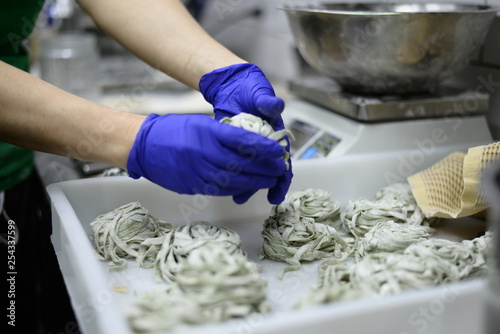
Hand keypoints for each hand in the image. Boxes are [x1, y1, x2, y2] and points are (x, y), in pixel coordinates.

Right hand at [127, 114, 286, 202]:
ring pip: (235, 180)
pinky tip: (248, 186)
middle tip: (280, 167)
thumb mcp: (201, 123)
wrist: (144, 146)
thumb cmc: (173, 131)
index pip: (244, 141)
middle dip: (266, 167)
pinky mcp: (194, 186)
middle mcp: (206, 153)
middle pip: (244, 164)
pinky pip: (221, 190)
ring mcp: (200, 172)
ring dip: (256, 181)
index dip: (265, 148)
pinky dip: (238, 188)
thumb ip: (224, 134)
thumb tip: (249, 144)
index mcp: (209, 133)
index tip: (278, 150)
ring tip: (269, 179)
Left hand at [199, 63, 291, 203]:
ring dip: (247, 185)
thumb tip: (277, 105)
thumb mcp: (260, 93)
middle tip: (268, 199)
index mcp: (275, 134)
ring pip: (250, 171)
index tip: (280, 186)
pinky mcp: (233, 148)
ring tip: (239, 198)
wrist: (234, 85)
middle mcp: (263, 145)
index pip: (283, 158)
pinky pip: (234, 165)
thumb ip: (268, 102)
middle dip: (267, 185)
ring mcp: (248, 148)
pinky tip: (225, 186)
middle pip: (268, 170)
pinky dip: (232, 176)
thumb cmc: (252, 89)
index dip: (283, 174)